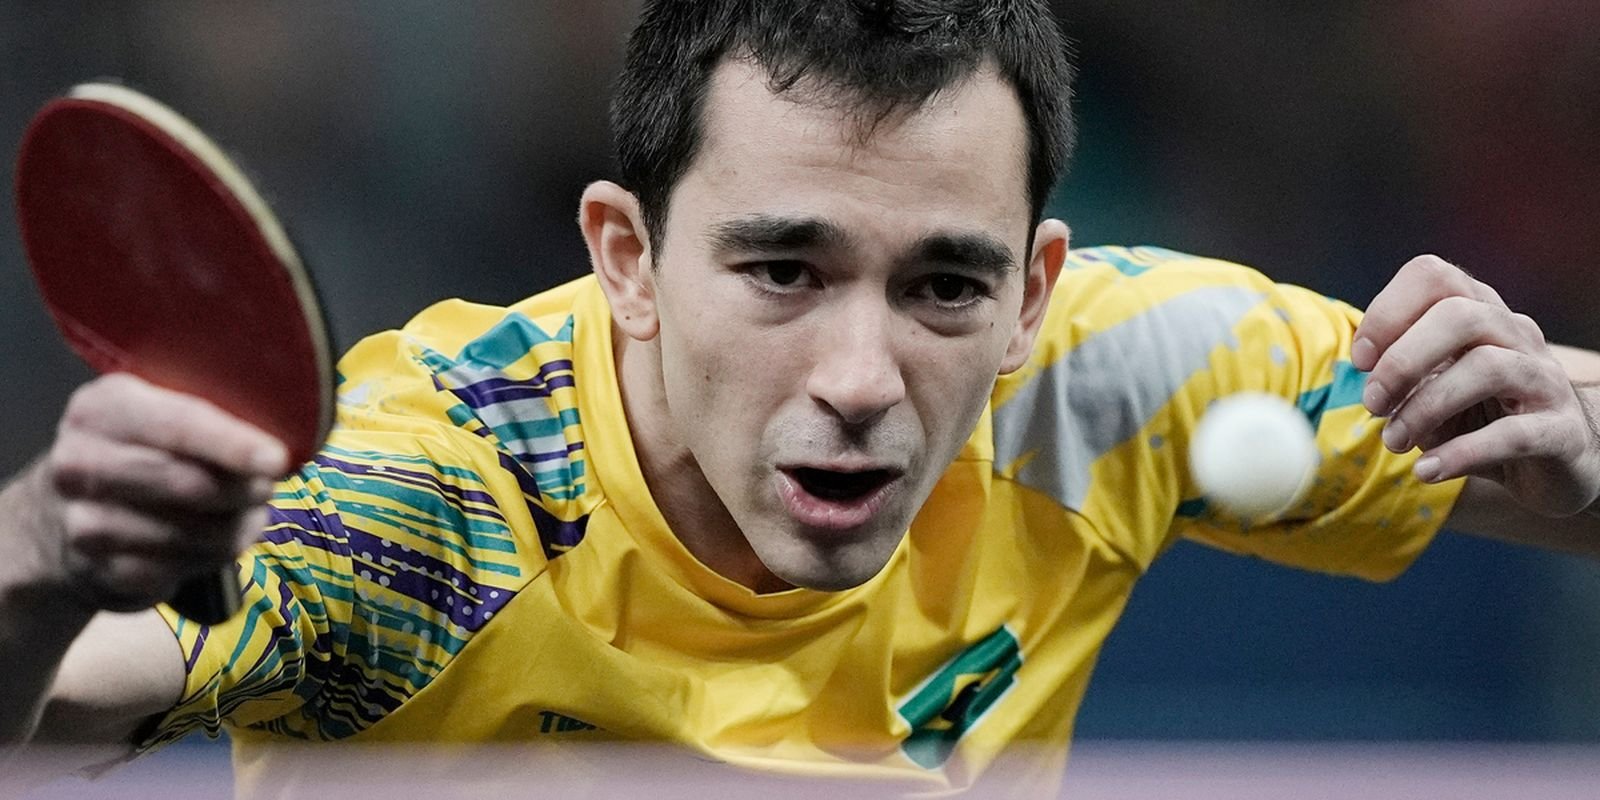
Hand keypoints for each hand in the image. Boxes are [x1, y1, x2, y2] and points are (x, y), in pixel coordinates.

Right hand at [29, 373, 287, 612]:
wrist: (60, 517)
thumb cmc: (135, 455)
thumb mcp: (157, 416)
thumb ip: (210, 417)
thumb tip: (281, 445)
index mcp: (102, 409)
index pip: (179, 424)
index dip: (233, 444)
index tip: (276, 460)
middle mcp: (81, 462)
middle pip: (189, 484)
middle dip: (243, 491)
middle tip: (266, 488)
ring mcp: (85, 521)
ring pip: (193, 533)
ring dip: (235, 529)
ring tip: (242, 516)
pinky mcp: (98, 570)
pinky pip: (181, 569)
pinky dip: (211, 559)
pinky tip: (209, 545)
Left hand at [1354, 255, 1599, 516]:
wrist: (1559, 462)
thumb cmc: (1483, 418)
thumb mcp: (1433, 387)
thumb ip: (1399, 372)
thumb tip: (1357, 375)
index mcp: (1479, 315)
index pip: (1435, 277)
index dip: (1387, 311)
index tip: (1359, 360)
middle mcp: (1516, 337)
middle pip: (1460, 316)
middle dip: (1402, 361)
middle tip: (1373, 403)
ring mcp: (1545, 381)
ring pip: (1487, 368)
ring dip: (1425, 407)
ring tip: (1393, 440)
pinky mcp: (1563, 431)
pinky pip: (1515, 433)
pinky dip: (1462, 453)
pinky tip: (1427, 470)